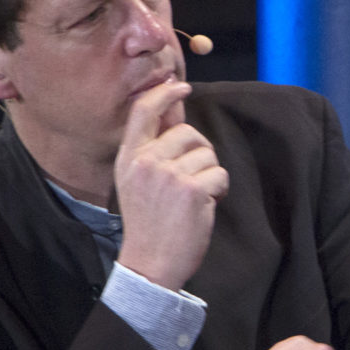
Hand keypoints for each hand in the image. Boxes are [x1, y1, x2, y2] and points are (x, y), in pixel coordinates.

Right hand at [114, 80, 226, 289]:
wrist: (150, 263)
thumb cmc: (148, 224)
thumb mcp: (138, 182)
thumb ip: (154, 149)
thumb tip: (174, 113)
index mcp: (129, 157)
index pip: (143, 112)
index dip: (164, 94)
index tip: (180, 86)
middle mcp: (146, 161)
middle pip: (188, 133)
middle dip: (200, 152)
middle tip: (194, 178)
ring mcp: (169, 175)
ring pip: (208, 154)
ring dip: (210, 175)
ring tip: (195, 198)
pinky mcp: (192, 190)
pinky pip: (220, 174)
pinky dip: (220, 190)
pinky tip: (205, 206)